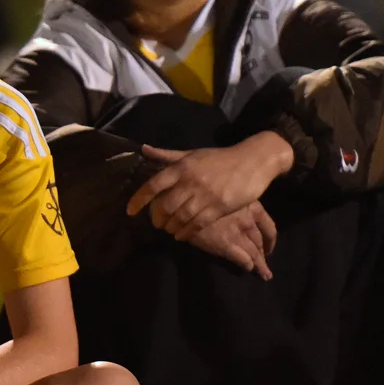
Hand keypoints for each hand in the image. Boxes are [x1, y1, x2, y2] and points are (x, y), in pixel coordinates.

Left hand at [126, 133, 292, 240]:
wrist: (253, 161)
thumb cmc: (220, 158)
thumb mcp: (193, 153)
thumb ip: (168, 155)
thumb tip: (144, 149)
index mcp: (182, 167)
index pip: (154, 184)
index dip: (139, 199)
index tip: (130, 211)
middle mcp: (191, 181)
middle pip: (166, 205)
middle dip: (157, 218)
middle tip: (156, 223)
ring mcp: (205, 195)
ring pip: (180, 217)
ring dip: (171, 227)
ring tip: (169, 230)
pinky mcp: (219, 207)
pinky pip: (197, 224)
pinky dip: (186, 232)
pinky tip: (182, 235)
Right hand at [185, 203, 277, 278]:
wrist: (184, 204)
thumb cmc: (205, 198)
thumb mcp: (227, 197)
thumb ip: (239, 208)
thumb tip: (244, 220)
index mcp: (252, 206)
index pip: (269, 227)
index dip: (271, 240)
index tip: (269, 247)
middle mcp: (248, 220)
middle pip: (261, 242)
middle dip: (264, 254)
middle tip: (265, 264)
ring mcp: (238, 234)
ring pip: (255, 253)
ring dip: (260, 265)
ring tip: (263, 274)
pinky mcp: (226, 245)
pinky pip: (243, 259)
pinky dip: (247, 265)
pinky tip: (248, 269)